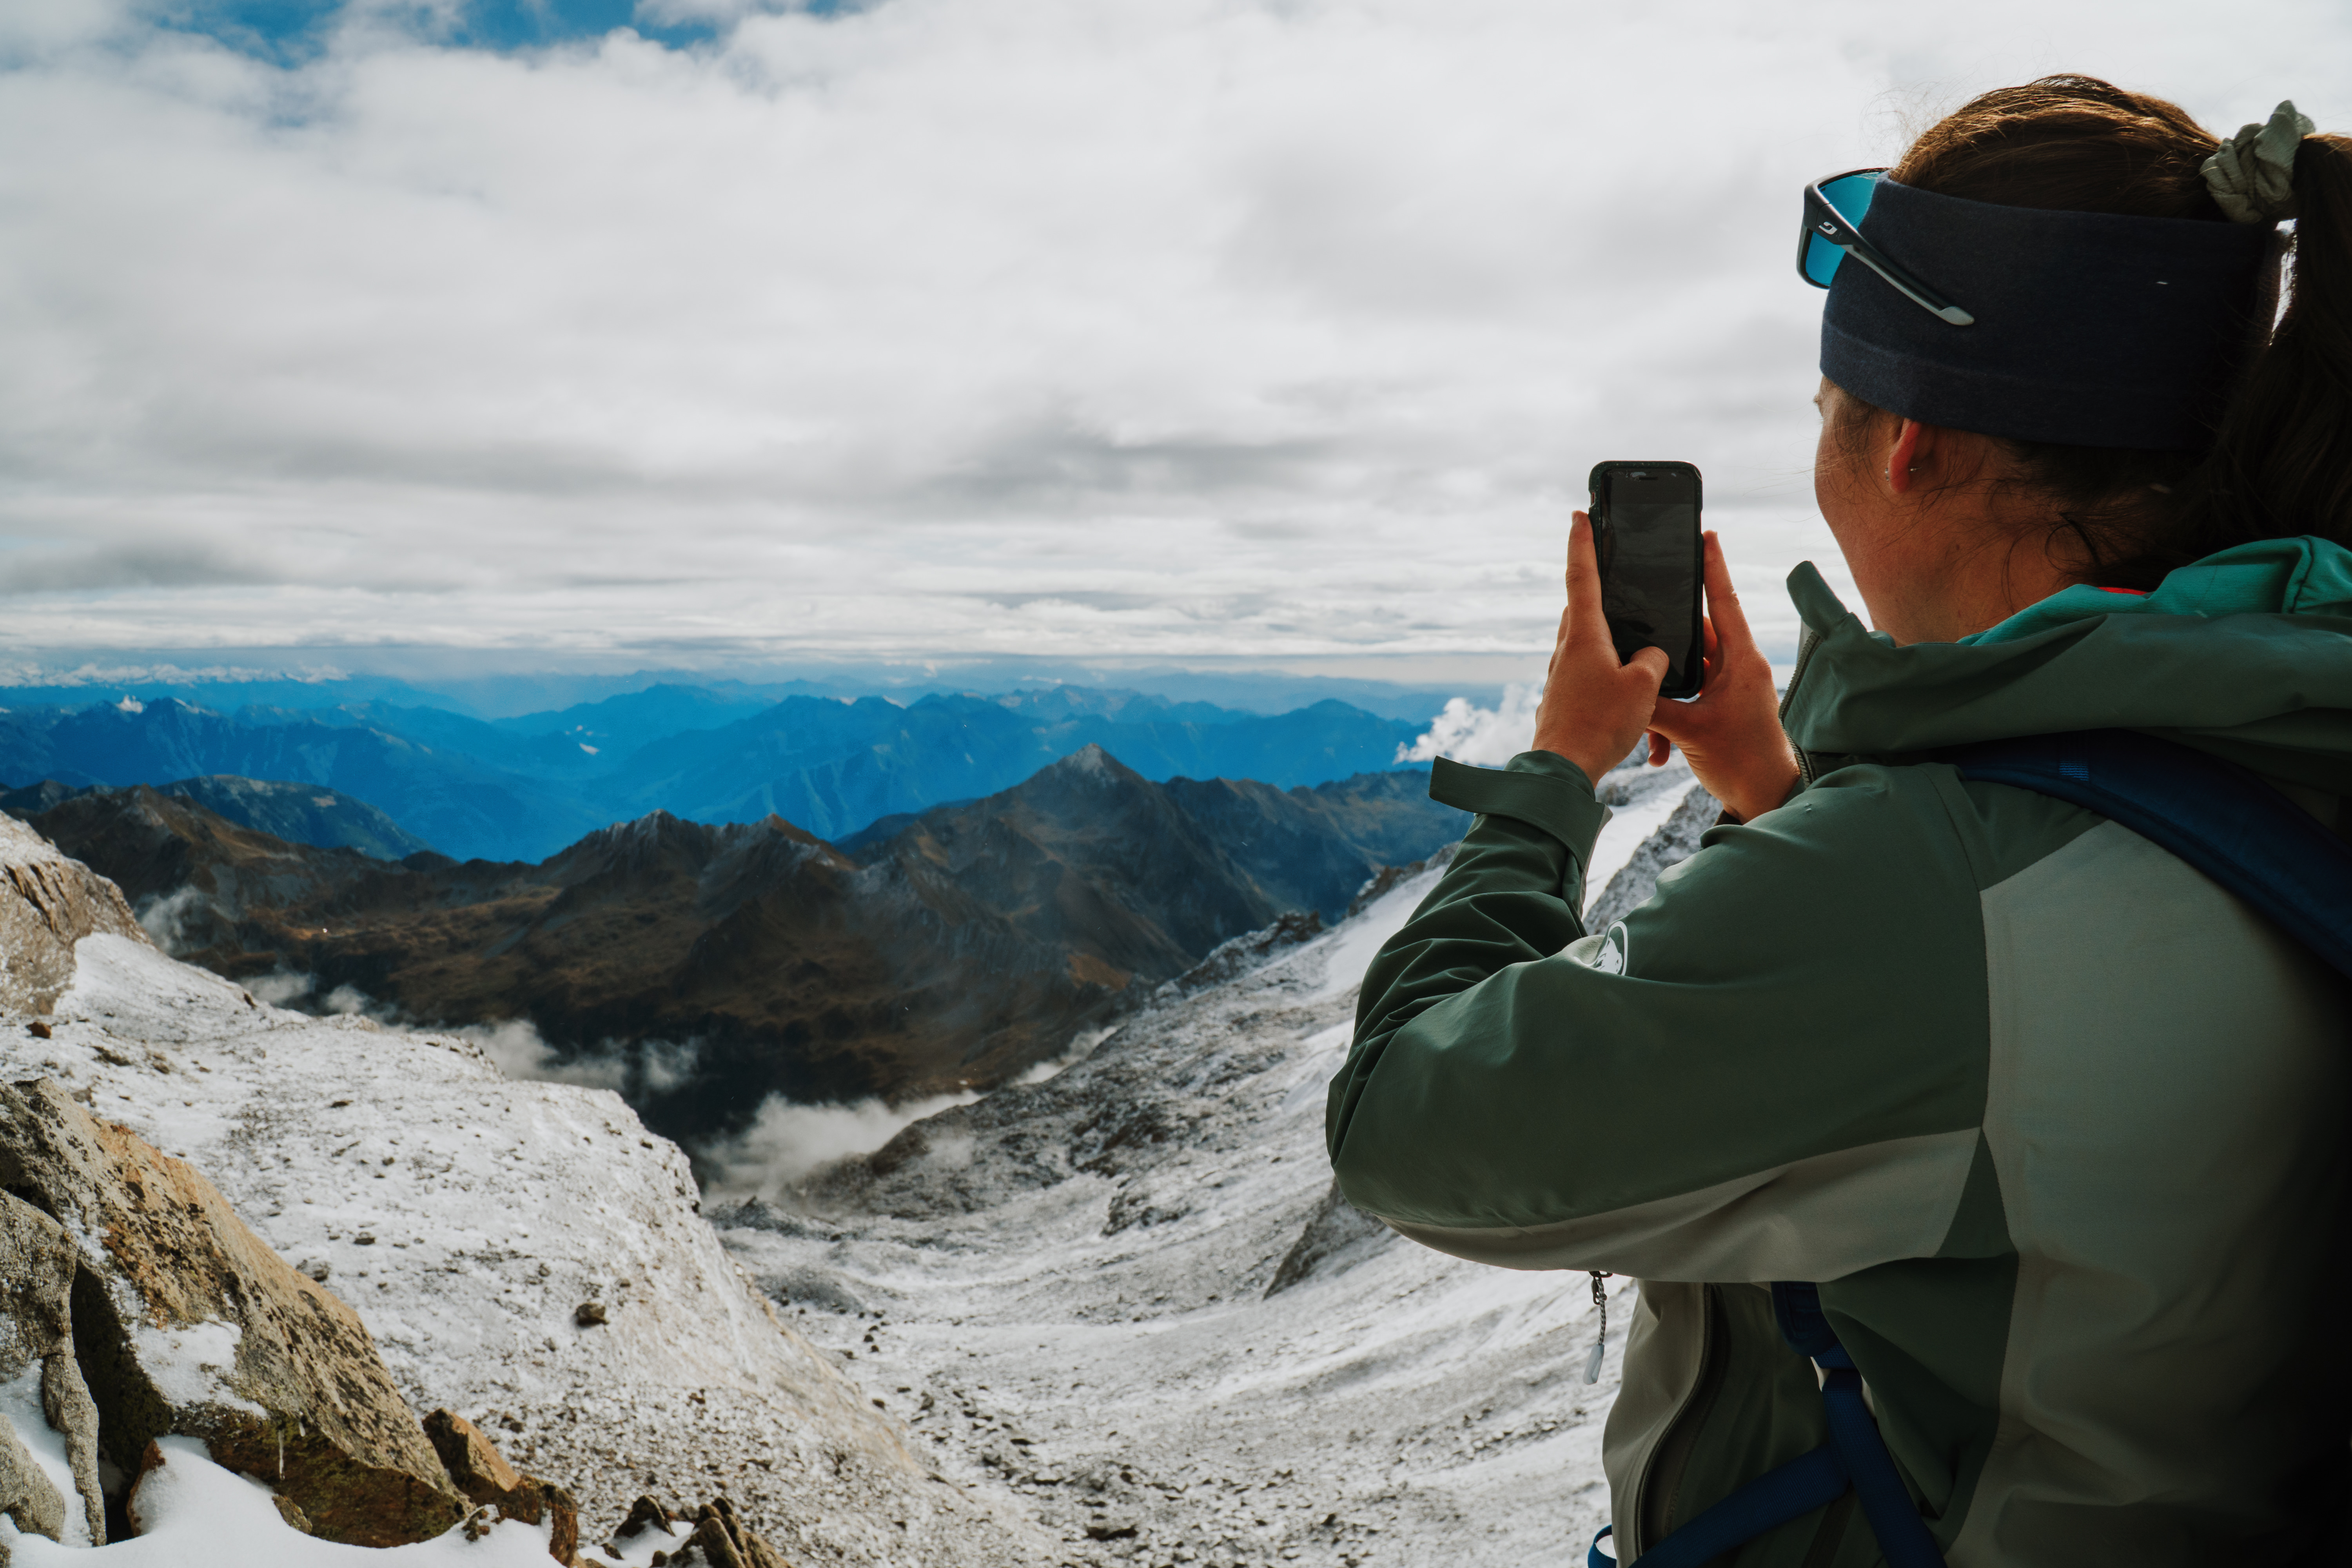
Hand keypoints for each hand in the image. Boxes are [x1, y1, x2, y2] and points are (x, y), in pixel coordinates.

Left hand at [1531, 514, 1670, 784]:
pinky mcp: (1561, 695)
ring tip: (1630, 644)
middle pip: (1582, 608)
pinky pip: (1586, 671)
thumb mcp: (1644, 686)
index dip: (1583, 542)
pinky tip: (1620, 684)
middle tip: (1612, 577)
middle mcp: (1566, 648)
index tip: (1579, 515)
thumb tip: (1651, 656)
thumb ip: (1653, 660)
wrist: (1563, 768)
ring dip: (1604, 637)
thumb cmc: (1602, 724)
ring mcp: (1560, 672)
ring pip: (1585, 641)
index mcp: (1584, 634)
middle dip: (1597, 592)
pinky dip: (1603, 669)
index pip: (1581, 575)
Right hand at [1642, 531, 1800, 821]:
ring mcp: (1728, 687)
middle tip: (1639, 626)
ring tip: (1651, 726)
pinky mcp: (1718, 706)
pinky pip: (1687, 697)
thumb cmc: (1742, 762)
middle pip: (1697, 637)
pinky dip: (1669, 719)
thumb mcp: (1691, 731)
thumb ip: (1654, 706)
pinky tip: (1658, 749)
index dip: (1714, 567)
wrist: (1763, 798)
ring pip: (1686, 672)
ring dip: (1663, 696)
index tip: (1706, 535)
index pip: (1726, 603)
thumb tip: (1626, 688)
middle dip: (1665, 646)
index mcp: (1743, 662)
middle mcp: (1738, 668)